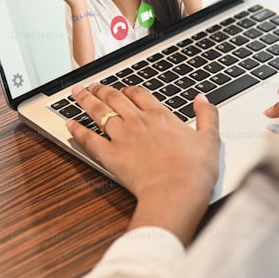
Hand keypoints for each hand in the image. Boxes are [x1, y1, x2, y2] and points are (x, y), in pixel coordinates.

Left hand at [67, 83, 219, 244]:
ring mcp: (121, 137)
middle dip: (102, 90)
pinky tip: (68, 124)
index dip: (129, 90)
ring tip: (77, 93)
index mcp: (161, 116)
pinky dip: (77, 130)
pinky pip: (88, 139)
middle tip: (92, 85)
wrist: (176, 192)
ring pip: (99, 112)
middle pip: (115, 99)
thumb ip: (207, 115)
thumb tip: (202, 98)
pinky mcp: (110, 156)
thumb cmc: (194, 171)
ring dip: (86, 101)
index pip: (140, 95)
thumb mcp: (210, 139)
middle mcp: (138, 122)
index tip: (123, 89)